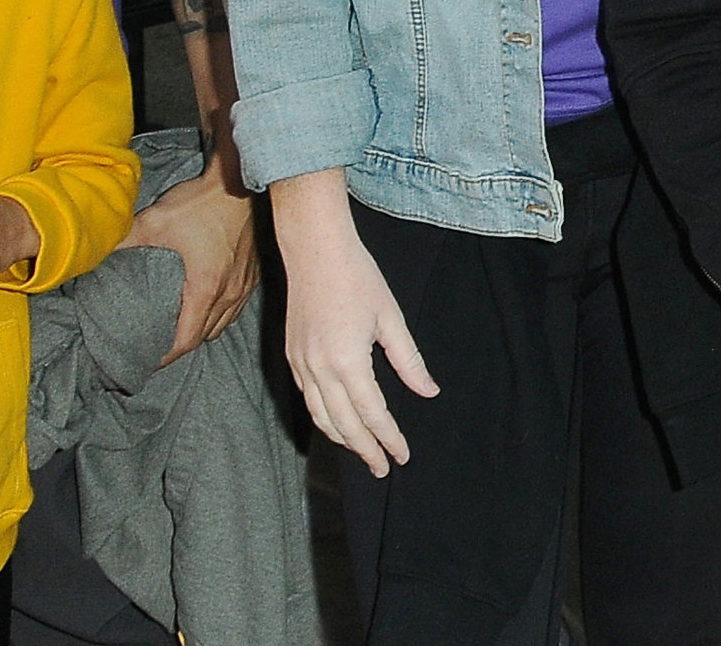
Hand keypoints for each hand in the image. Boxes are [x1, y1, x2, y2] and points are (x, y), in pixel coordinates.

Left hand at [117, 159, 259, 366]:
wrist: (241, 181)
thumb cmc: (203, 202)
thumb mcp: (155, 221)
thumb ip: (124, 241)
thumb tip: (94, 252)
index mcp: (205, 290)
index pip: (186, 341)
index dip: (165, 356)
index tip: (147, 360)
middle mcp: (229, 294)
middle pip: (204, 337)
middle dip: (180, 346)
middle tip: (156, 344)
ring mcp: (244, 285)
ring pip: (222, 324)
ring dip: (201, 331)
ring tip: (178, 328)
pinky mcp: (252, 274)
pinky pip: (235, 308)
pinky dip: (218, 314)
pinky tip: (204, 303)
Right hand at [277, 208, 434, 477]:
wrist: (314, 251)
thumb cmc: (358, 278)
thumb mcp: (391, 318)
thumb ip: (409, 361)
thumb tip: (428, 392)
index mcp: (347, 362)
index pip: (372, 414)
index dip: (388, 438)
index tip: (402, 456)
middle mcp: (318, 369)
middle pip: (344, 424)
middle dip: (365, 450)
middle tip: (383, 468)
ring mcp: (301, 364)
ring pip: (321, 416)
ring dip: (342, 439)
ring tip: (363, 452)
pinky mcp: (292, 356)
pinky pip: (308, 399)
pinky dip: (324, 419)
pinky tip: (337, 424)